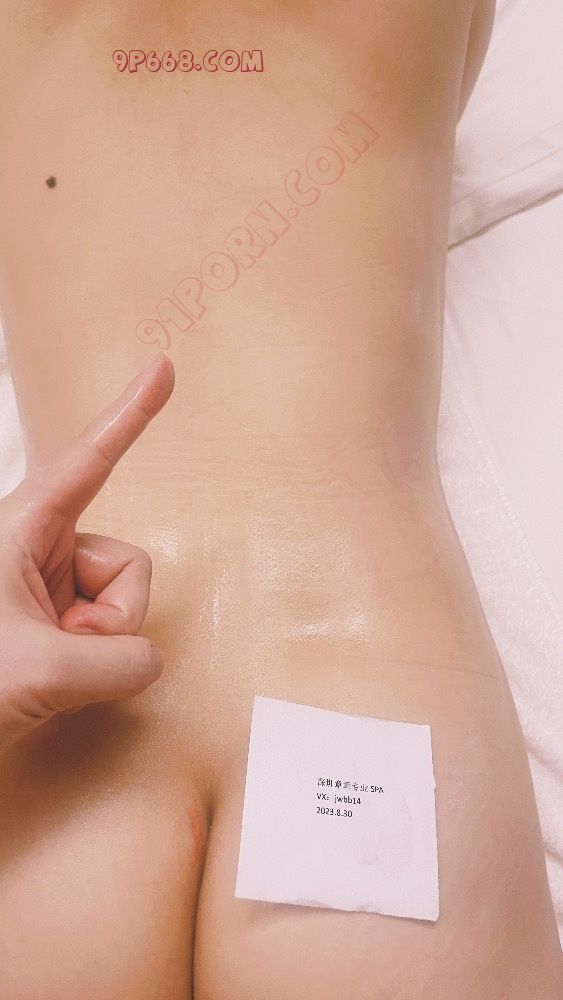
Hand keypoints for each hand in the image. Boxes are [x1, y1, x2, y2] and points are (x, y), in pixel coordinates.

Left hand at [0, 352, 174, 751]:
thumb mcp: (39, 671)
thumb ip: (122, 661)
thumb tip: (145, 661)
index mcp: (18, 527)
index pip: (90, 459)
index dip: (132, 413)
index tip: (162, 368)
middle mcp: (33, 550)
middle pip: (125, 562)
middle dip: (112, 618)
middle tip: (61, 654)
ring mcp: (42, 591)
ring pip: (121, 606)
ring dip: (96, 648)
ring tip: (47, 673)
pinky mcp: (46, 626)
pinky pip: (107, 635)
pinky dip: (91, 665)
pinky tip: (51, 684)